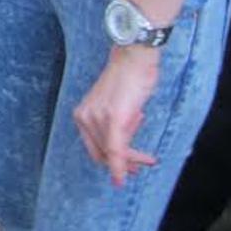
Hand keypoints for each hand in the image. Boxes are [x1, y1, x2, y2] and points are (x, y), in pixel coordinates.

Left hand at [73, 47, 160, 185]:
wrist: (134, 58)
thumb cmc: (128, 79)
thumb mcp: (114, 107)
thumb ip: (113, 126)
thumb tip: (122, 150)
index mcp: (82, 114)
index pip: (95, 149)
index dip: (111, 163)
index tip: (128, 170)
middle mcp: (85, 117)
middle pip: (104, 154)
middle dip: (124, 164)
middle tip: (143, 165)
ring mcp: (98, 118)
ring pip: (114, 154)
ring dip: (133, 160)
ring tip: (149, 158)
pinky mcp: (113, 119)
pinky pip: (116, 149)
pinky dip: (121, 165)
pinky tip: (129, 172)